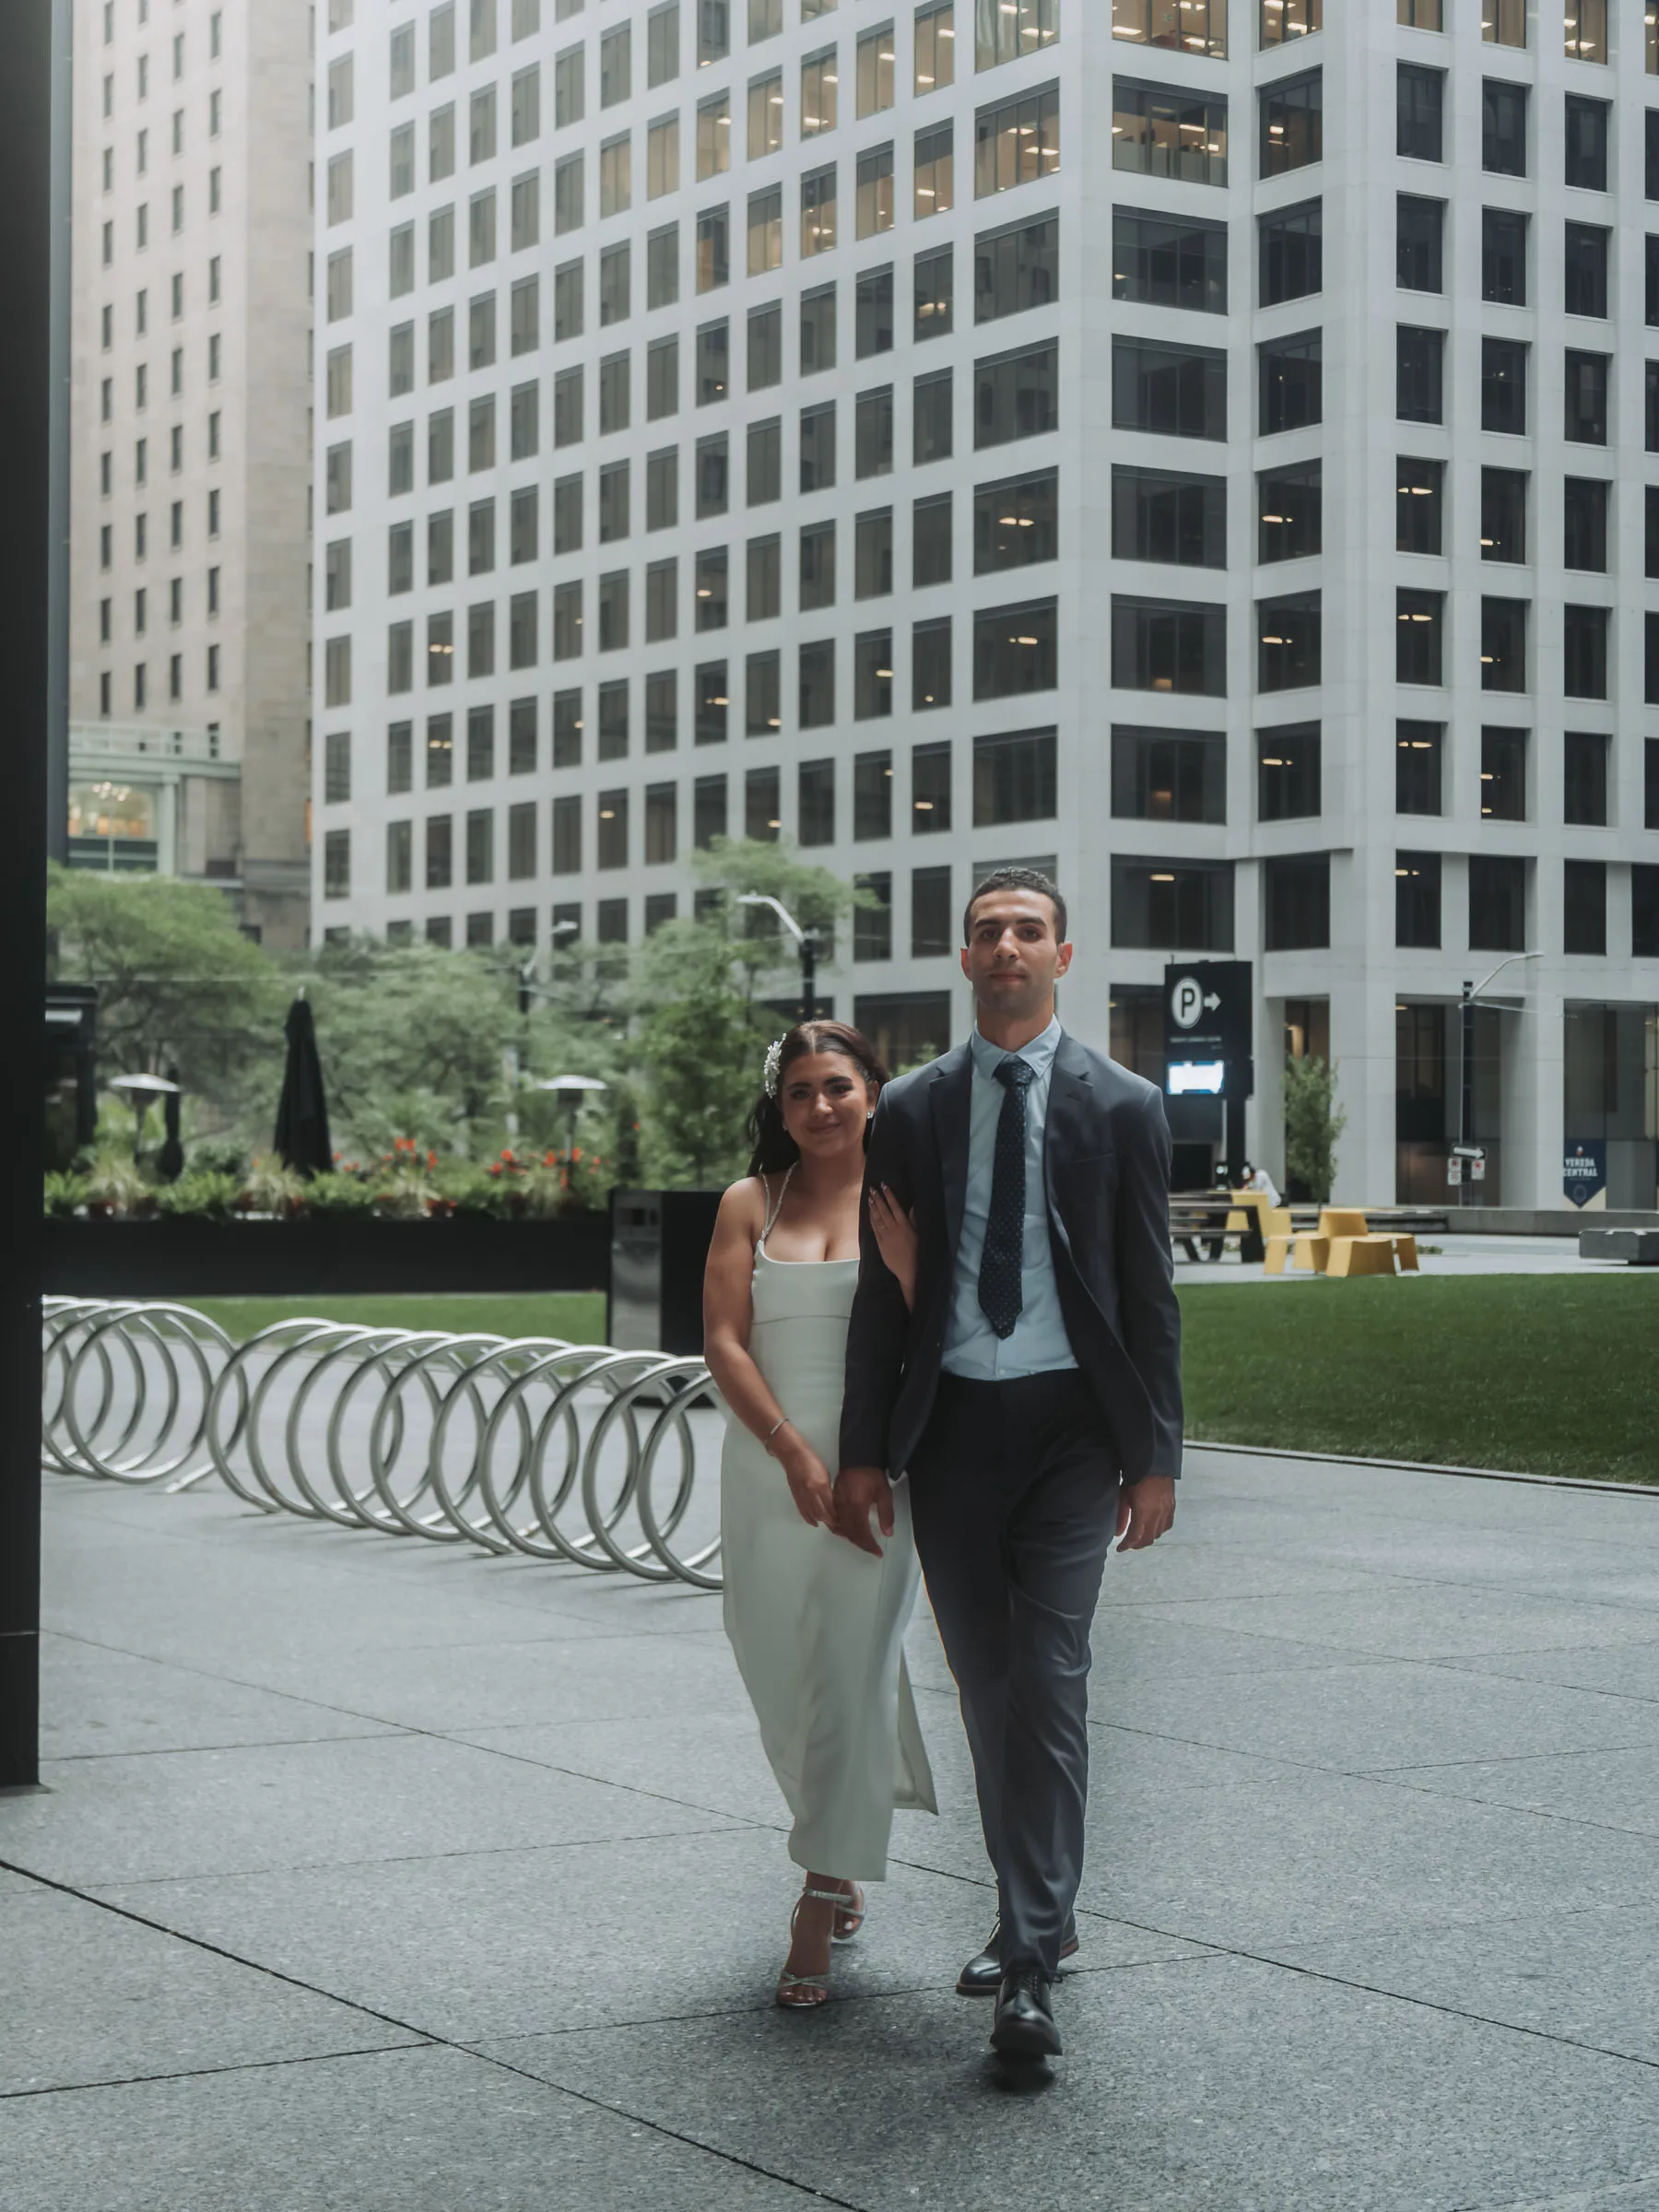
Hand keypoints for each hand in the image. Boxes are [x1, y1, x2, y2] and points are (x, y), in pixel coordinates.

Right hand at [776, 1432, 835, 1528]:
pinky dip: (809, 1519)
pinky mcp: (796, 1497)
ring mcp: (802, 1496)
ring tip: (828, 1524)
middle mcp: (811, 1493)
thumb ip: (828, 1489)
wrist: (793, 1456)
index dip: (835, 1515)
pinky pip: (803, 1512)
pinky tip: (815, 1522)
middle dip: (830, 1521)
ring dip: (821, 1521)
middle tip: (837, 1525)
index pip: (830, 1506)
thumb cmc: (812, 1461)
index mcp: (820, 1485)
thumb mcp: (825, 1473)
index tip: (841, 1519)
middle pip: (821, 1513)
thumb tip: (832, 1502)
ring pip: (812, 1515)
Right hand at [833, 1465, 893, 1556]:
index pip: (861, 1533)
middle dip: (861, 1544)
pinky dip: (844, 1530)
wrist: (858, 1457)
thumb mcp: (884, 1494)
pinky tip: (851, 1531)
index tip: (878, 1552)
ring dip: (852, 1538)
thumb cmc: (873, 1475)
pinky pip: (836, 1521)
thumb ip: (886, 1514)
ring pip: (841, 1529)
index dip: (869, 1545)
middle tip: (872, 1549)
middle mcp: (844, 1509)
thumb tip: (887, 1533)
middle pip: (850, 1533)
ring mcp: (837, 1505)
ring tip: (864, 1543)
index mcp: (856, 1507)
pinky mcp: (834, 1501)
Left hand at [867, 1184, 918, 1310]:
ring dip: (873, 1207)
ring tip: (870, 1197)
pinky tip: (870, 1213)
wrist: (909, 1270)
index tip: (884, 1186)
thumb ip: (914, 1220)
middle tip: (872, 1188)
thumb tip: (912, 1207)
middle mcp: (894, 1229)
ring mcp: (886, 1236)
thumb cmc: (917, 1252)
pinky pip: (875, 1229)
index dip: (889, 1195)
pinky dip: (871, 1219)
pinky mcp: (880, 1244)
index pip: (895, 1206)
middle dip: (878, 1198)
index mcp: (904, 1225)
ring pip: (877, 1218)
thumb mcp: (918, 1234)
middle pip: (884, 1210)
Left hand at [1116, 1474, 1174, 1551]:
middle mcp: (1157, 1514)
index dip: (1127, 1545)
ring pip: (1158, 1533)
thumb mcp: (1124, 1495)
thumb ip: (1121, 1515)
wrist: (1153, 1462)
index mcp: (1144, 1511)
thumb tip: (1117, 1532)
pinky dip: (1159, 1530)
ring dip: (1148, 1538)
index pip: (1135, 1536)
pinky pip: (1167, 1525)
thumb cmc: (1136, 1476)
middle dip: (1137, 1544)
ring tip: (1139, 1536)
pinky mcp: (1172, 1506)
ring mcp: (1166, 1510)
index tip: (1120, 1548)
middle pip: (1148, 1538)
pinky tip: (1152, 1528)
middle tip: (1128, 1544)